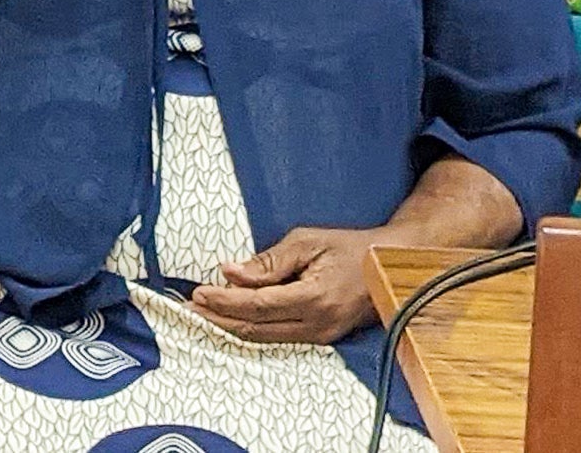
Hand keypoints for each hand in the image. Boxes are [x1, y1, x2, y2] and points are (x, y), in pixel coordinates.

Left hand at [189, 226, 381, 344]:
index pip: (258, 304)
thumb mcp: (307, 242)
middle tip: (189, 309)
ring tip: (201, 316)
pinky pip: (279, 338)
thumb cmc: (349, 247)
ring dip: (231, 327)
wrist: (391, 265)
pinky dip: (252, 329)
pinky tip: (231, 321)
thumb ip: (268, 262)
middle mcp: (318, 323)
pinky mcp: (322, 337)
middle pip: (257, 328)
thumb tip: (230, 272)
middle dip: (219, 319)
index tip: (198, 292)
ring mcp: (322, 335)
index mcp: (314, 297)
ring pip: (266, 338)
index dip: (225, 300)